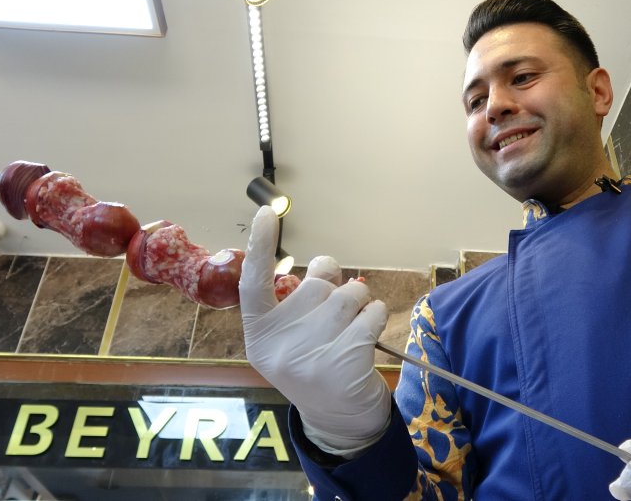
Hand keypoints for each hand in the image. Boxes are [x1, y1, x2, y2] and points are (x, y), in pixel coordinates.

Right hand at [240, 206, 390, 454]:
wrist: (341, 421)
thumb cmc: (319, 364)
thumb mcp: (296, 336)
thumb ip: (302, 300)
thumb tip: (326, 266)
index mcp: (260, 336)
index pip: (254, 284)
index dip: (261, 246)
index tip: (267, 211)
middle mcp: (280, 345)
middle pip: (317, 285)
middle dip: (336, 291)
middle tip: (337, 322)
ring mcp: (310, 355)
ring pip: (350, 295)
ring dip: (361, 304)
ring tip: (353, 331)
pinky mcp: (345, 362)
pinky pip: (372, 312)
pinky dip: (377, 317)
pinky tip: (369, 339)